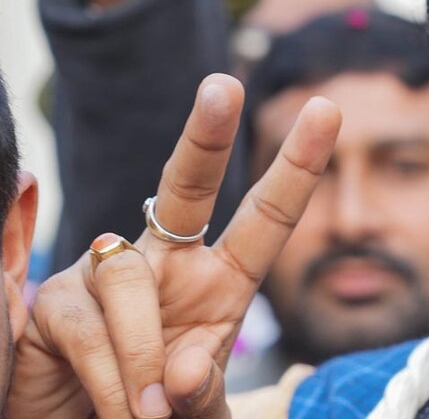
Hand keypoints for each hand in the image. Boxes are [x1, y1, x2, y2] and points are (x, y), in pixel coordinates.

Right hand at [8, 74, 340, 417]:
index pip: (266, 215)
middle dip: (207, 135)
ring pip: (131, 280)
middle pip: (186, 186)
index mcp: (221, 279)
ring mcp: (106, 272)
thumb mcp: (196, 407)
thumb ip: (201, 393)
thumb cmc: (158, 412)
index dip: (296, 166)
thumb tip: (179, 372)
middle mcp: (166, 261)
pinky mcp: (57, 300)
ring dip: (143, 354)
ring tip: (146, 412)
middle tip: (224, 87)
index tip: (326, 109)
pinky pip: (90, 322)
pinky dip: (112, 374)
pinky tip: (117, 402)